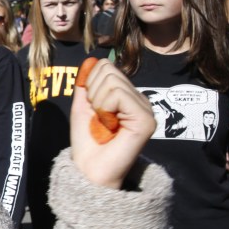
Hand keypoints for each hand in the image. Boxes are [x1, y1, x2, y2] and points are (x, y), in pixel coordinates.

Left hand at [70, 59, 154, 188]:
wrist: (89, 169)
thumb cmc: (86, 142)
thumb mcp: (82, 106)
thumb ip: (86, 83)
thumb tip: (91, 60)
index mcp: (127, 96)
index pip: (105, 67)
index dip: (89, 85)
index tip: (92, 109)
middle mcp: (140, 100)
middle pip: (108, 71)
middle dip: (92, 94)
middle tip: (98, 118)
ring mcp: (146, 109)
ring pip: (112, 81)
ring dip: (98, 103)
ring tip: (104, 123)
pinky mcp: (146, 119)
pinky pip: (118, 94)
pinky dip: (105, 109)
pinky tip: (110, 126)